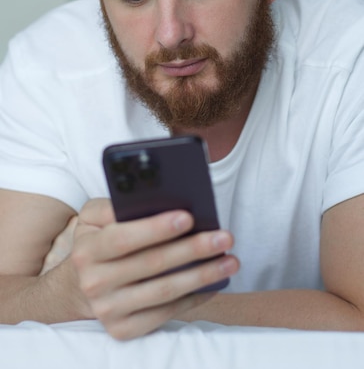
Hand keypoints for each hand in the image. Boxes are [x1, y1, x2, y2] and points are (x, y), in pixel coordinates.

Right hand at [71, 198, 238, 339]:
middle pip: (152, 264)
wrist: (78, 285)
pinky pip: (166, 313)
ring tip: (230, 260)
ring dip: (202, 275)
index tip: (188, 217)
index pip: (123, 238)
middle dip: (193, 249)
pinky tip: (214, 283)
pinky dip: (194, 298)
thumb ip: (116, 204)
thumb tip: (157, 198)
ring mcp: (108, 310)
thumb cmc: (98, 240)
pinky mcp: (123, 330)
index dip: (156, 228)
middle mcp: (94, 282)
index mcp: (87, 249)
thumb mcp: (94, 216)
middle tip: (224, 237)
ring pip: (164, 291)